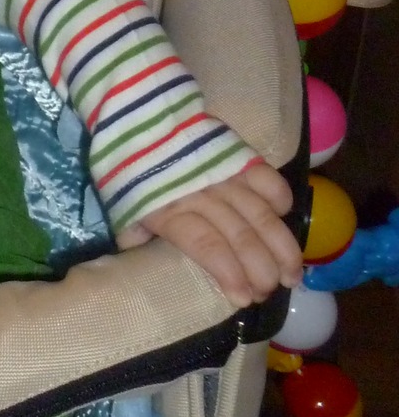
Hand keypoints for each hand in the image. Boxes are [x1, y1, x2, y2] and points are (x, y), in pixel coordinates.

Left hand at [116, 161, 302, 306]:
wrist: (138, 117)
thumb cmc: (128, 169)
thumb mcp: (122, 206)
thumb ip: (135, 235)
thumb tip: (142, 261)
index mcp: (171, 211)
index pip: (207, 247)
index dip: (230, 275)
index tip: (246, 299)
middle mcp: (202, 194)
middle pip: (241, 237)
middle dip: (262, 271)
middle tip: (271, 290)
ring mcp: (224, 174)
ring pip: (262, 214)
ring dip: (282, 247)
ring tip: (293, 274)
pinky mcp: (238, 154)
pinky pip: (267, 178)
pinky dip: (280, 198)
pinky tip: (285, 217)